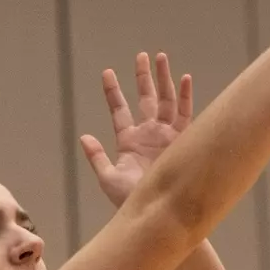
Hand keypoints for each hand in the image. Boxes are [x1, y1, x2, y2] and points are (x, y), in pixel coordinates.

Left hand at [80, 52, 193, 208]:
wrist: (159, 213)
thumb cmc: (132, 201)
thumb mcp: (109, 179)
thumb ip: (97, 157)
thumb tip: (83, 137)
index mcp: (128, 141)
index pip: (119, 110)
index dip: (113, 92)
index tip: (107, 72)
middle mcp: (148, 134)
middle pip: (146, 98)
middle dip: (143, 77)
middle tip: (141, 56)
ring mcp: (166, 136)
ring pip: (166, 101)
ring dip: (164, 79)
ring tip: (161, 57)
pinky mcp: (183, 141)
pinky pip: (186, 114)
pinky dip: (185, 97)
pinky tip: (184, 78)